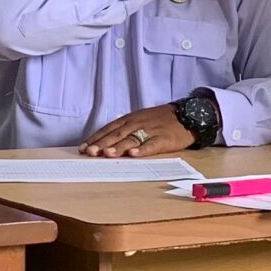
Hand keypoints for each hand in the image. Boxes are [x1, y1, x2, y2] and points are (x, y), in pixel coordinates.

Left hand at [80, 104, 195, 158]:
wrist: (187, 115)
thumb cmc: (160, 120)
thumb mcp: (139, 119)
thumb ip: (124, 129)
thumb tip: (104, 142)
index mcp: (130, 119)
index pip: (109, 128)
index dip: (95, 138)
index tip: (83, 148)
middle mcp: (138, 123)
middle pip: (117, 134)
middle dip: (102, 144)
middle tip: (89, 152)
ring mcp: (151, 130)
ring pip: (131, 139)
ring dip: (118, 147)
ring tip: (106, 154)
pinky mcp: (164, 139)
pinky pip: (152, 145)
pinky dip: (142, 150)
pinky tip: (134, 154)